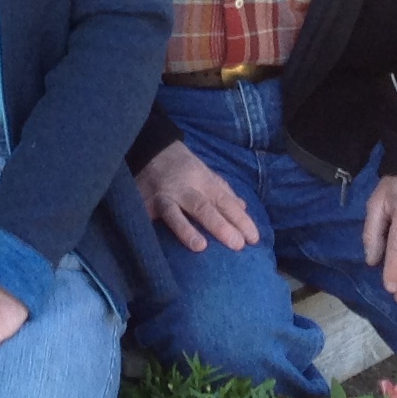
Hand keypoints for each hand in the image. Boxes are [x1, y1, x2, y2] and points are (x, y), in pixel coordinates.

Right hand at [137, 140, 261, 252]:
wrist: (149, 149)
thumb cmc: (183, 167)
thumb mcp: (206, 173)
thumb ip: (224, 191)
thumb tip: (244, 208)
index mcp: (202, 181)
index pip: (224, 201)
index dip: (240, 219)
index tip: (254, 239)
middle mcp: (183, 189)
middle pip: (202, 207)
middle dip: (220, 226)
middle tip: (237, 244)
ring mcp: (161, 196)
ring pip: (173, 213)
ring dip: (186, 229)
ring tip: (200, 247)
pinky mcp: (143, 204)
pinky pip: (148, 218)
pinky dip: (153, 231)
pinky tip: (158, 249)